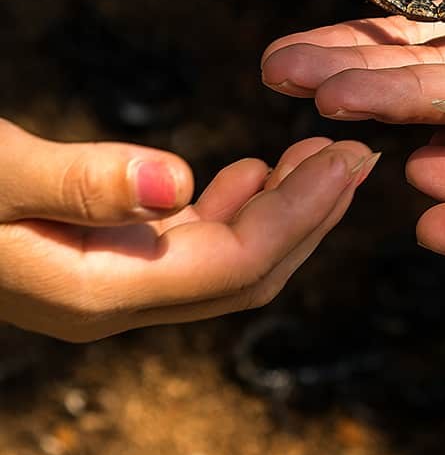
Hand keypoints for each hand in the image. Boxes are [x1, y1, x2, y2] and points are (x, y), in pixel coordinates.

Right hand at [0, 120, 376, 340]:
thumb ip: (74, 180)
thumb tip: (178, 182)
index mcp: (96, 292)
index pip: (232, 264)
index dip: (301, 214)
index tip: (350, 158)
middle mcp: (112, 301)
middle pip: (245, 272)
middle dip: (311, 217)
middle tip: (360, 154)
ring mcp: (109, 284)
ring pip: (224, 260)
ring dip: (282, 209)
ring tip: (322, 153)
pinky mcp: (102, 258)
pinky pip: (189, 247)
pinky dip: (235, 207)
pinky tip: (253, 170)